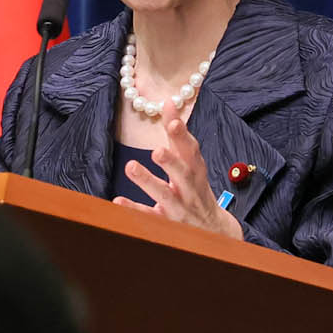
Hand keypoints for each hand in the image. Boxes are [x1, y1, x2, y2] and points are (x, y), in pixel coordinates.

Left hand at [117, 109, 241, 239]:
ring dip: (148, 181)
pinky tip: (118, 200)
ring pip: (165, 195)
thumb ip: (177, 134)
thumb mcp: (190, 162)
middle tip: (157, 150)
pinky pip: (149, 217)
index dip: (183, 136)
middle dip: (171, 162)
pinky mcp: (166, 224)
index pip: (191, 151)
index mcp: (196, 171)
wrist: (214, 231)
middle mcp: (190, 189)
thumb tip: (168, 101)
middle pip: (183, 174)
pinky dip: (134, 209)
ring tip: (130, 166)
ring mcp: (179, 208)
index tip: (173, 121)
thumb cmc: (196, 189)